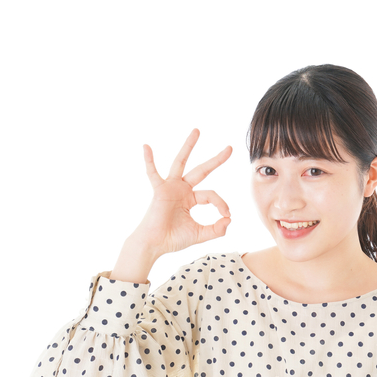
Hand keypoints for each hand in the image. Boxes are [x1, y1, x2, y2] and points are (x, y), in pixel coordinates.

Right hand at [130, 129, 232, 258]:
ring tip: (197, 131)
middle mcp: (182, 189)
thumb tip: (230, 220)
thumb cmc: (173, 239)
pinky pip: (153, 173)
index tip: (226, 215)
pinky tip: (146, 147)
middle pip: (202, 170)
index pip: (212, 195)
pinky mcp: (159, 191)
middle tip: (230, 148)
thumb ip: (216, 229)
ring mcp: (170, 187)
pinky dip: (149, 160)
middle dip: (216, 160)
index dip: (221, 204)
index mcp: (190, 198)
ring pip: (181, 162)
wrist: (154, 245)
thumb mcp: (200, 234)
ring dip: (189, 146)